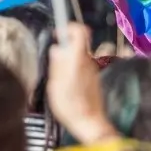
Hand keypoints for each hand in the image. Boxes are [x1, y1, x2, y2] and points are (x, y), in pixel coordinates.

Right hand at [47, 23, 113, 142]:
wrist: (89, 123)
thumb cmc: (69, 105)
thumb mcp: (55, 85)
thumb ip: (57, 65)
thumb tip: (56, 49)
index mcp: (78, 59)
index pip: (81, 31)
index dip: (70, 27)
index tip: (59, 33)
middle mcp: (88, 61)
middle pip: (79, 44)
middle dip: (66, 47)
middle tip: (55, 59)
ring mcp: (93, 69)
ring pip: (81, 55)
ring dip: (70, 59)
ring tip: (59, 74)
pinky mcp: (95, 78)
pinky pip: (83, 66)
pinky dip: (75, 69)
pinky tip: (67, 84)